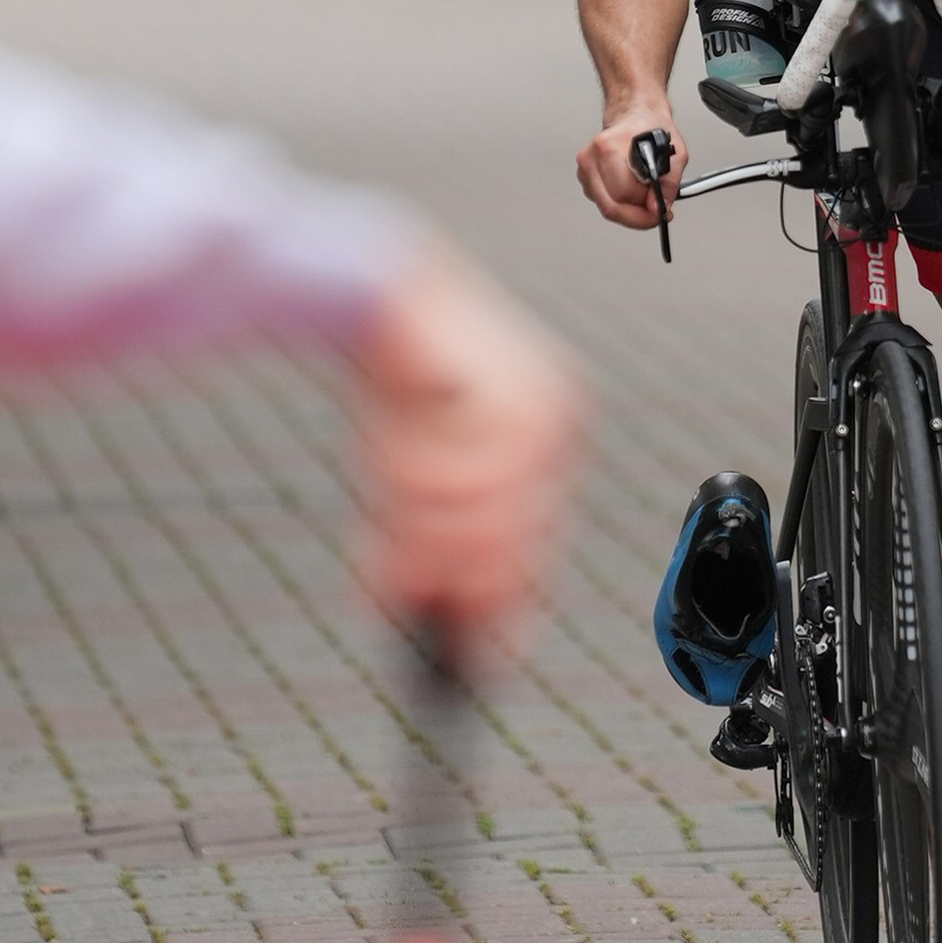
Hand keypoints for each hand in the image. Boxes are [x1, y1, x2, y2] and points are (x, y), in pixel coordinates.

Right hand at [356, 251, 583, 660]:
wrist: (382, 296)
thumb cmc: (402, 387)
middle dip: (449, 568)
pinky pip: (470, 473)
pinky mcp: (518, 391)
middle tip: (402, 583)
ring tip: (389, 482)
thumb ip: (433, 545)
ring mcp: (546, 411)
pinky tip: (404, 436)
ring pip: (489, 516)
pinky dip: (426, 472)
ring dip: (424, 516)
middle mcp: (558, 433)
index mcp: (546, 453)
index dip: (497, 605)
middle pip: (516, 545)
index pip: (535, 550)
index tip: (463, 646)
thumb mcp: (413, 483)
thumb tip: (442, 621)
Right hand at [577, 97, 690, 228]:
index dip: (644, 209)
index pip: (624, 193)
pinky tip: (632, 192)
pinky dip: (620, 203)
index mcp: (609, 145)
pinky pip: (603, 202)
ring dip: (629, 209)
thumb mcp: (675, 153)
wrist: (635, 114)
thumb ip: (669, 183)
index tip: (660, 212)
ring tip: (645, 195)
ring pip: (607, 207)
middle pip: (612, 205)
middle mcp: (592, 157)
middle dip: (637, 214)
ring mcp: (585, 168)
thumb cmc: (650, 129)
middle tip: (654, 211)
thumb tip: (657, 207)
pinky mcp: (585, 177)